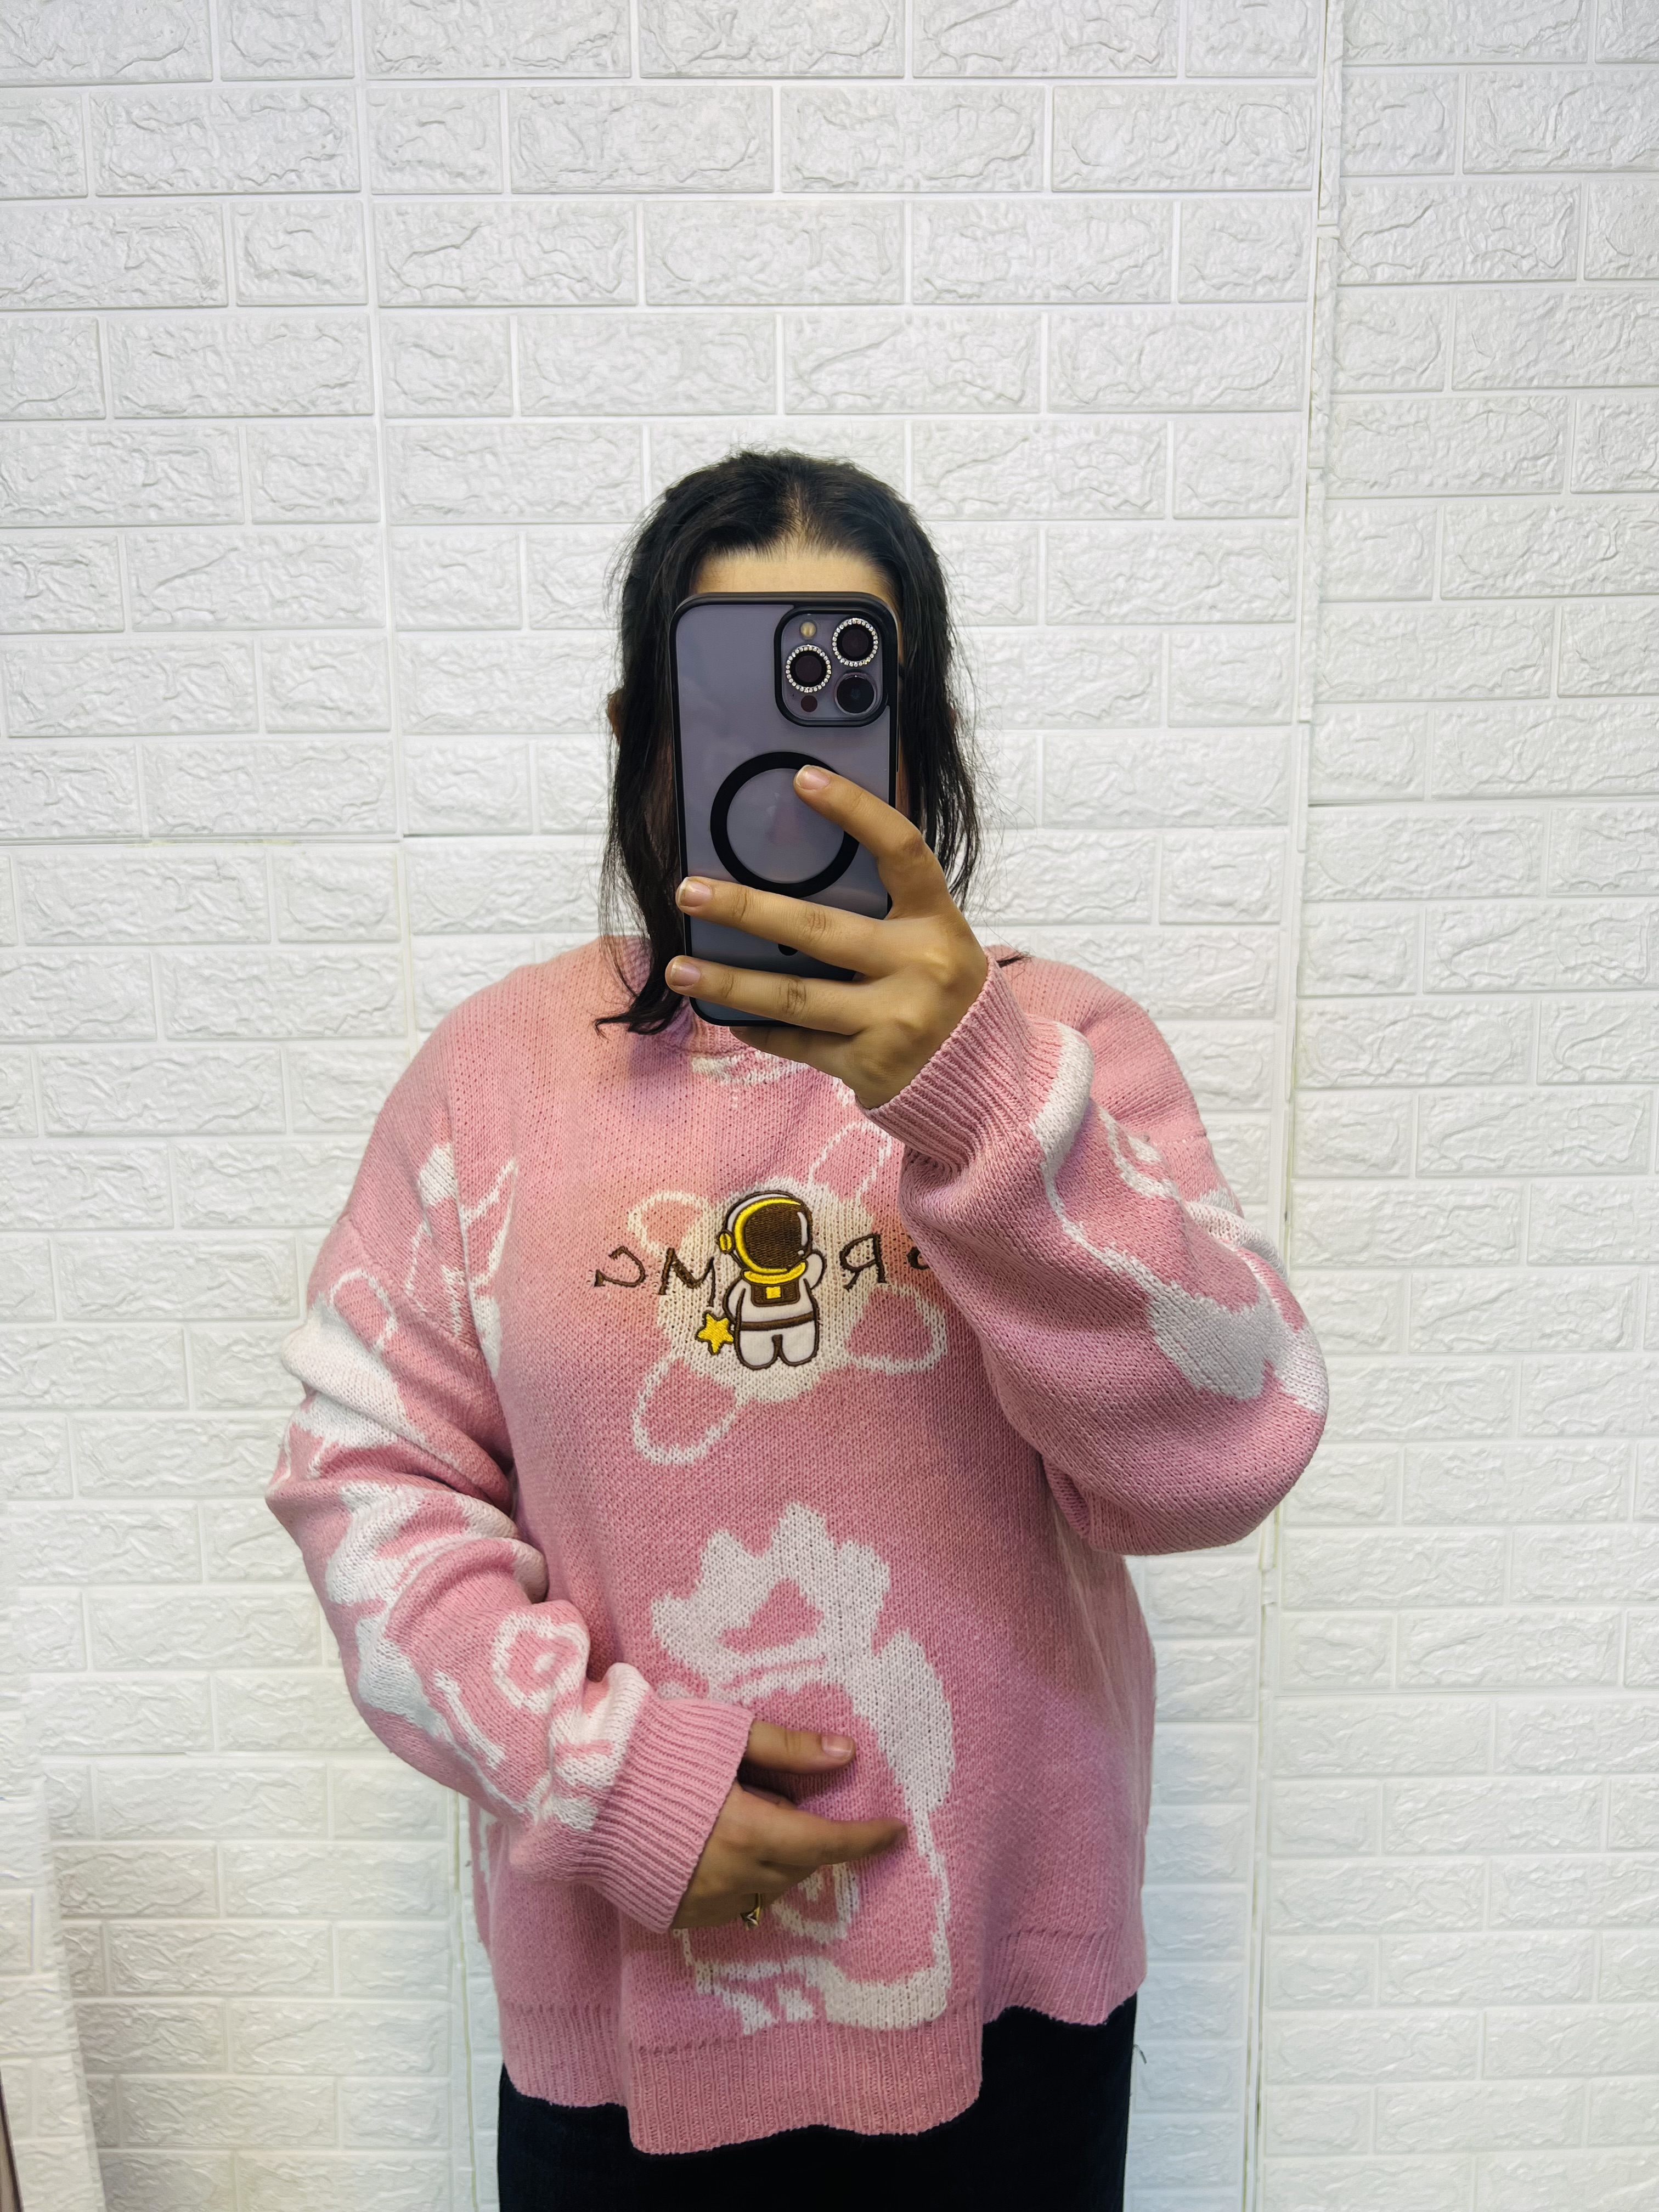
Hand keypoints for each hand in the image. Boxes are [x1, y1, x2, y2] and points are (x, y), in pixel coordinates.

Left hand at [665, 767, 988, 1109]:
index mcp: (938, 921)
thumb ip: (889, 910)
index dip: (855, 810)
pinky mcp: (871, 1065)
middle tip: (689, 892)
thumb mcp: (936, 942)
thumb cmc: (946, 997)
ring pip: (795, 996)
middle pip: (819, 929)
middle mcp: (920, 967)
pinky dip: (760, 1030)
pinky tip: (728, 1017)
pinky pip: (799, 1043)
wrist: (988, 1084)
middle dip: (747, 909)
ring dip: (730, 981)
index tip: (802, 779)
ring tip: (680, 968)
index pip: (900, 851)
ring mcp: (895, 1020)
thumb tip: (800, 867)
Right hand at [669, 1719, 906, 1930]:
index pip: (827, 1845)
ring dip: (778, 1860)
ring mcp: (704, 1903)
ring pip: (768, 1888)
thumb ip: (789, 1748)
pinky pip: (733, 1904)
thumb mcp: (728, 1735)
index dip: (866, 1839)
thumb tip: (847, 1753)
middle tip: (793, 1803)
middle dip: (812, 1840)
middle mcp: (733, 1877)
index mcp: (751, 1832)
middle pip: (799, 1866)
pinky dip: (745, 1878)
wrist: (582, 1790)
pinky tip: (722, 1846)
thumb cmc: (659, 1750)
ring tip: (751, 1818)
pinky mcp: (679, 1913)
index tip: (895, 1832)